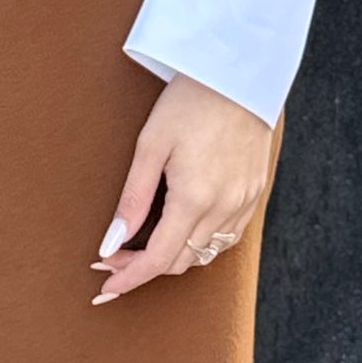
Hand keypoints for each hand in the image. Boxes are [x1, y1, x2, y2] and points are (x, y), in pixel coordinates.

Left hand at [89, 75, 272, 301]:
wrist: (240, 74)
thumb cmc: (190, 102)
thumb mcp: (151, 145)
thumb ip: (133, 199)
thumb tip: (112, 243)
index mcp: (194, 198)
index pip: (159, 259)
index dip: (130, 278)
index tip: (106, 288)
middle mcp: (224, 208)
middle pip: (181, 261)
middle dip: (145, 268)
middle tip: (114, 258)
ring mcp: (244, 202)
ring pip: (205, 253)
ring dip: (173, 257)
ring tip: (143, 246)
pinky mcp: (255, 192)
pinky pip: (227, 236)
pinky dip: (201, 242)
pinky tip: (182, 230)